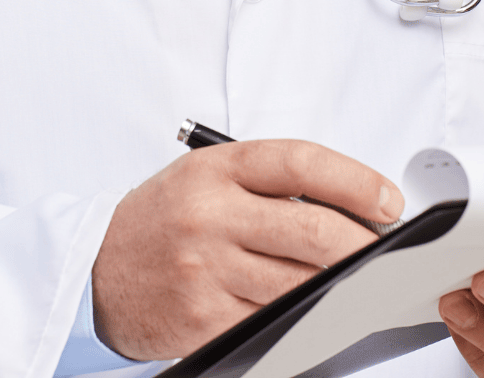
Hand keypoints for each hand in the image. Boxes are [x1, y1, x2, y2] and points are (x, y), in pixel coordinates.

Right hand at [92, 139, 402, 360]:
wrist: (96, 269)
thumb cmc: (163, 219)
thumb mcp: (205, 177)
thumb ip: (267, 184)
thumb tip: (350, 207)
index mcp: (215, 169)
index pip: (300, 163)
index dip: (355, 180)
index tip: (388, 200)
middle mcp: (210, 215)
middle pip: (311, 229)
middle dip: (364, 244)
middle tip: (387, 251)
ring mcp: (206, 270)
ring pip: (301, 282)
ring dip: (343, 285)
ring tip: (361, 279)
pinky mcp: (204, 319)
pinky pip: (274, 320)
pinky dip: (303, 316)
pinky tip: (316, 308)